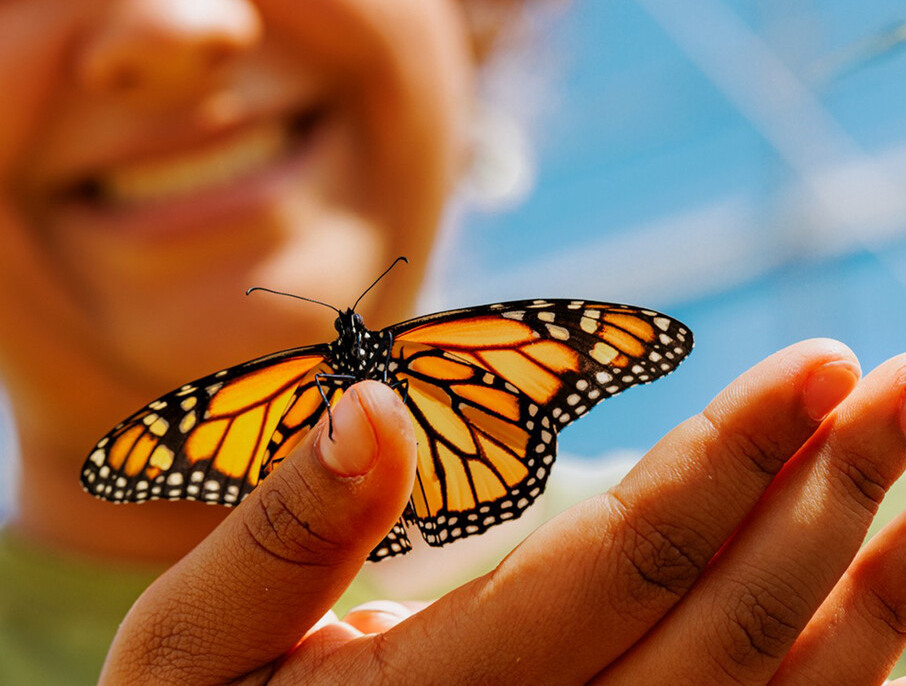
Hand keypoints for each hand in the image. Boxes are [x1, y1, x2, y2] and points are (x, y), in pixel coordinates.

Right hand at [99, 340, 905, 684]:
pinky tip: (887, 585)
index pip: (613, 574)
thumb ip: (280, 537)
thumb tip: (374, 411)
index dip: (724, 467)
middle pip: (725, 633)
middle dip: (827, 498)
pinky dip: (843, 663)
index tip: (818, 369)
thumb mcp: (189, 650)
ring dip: (871, 589)